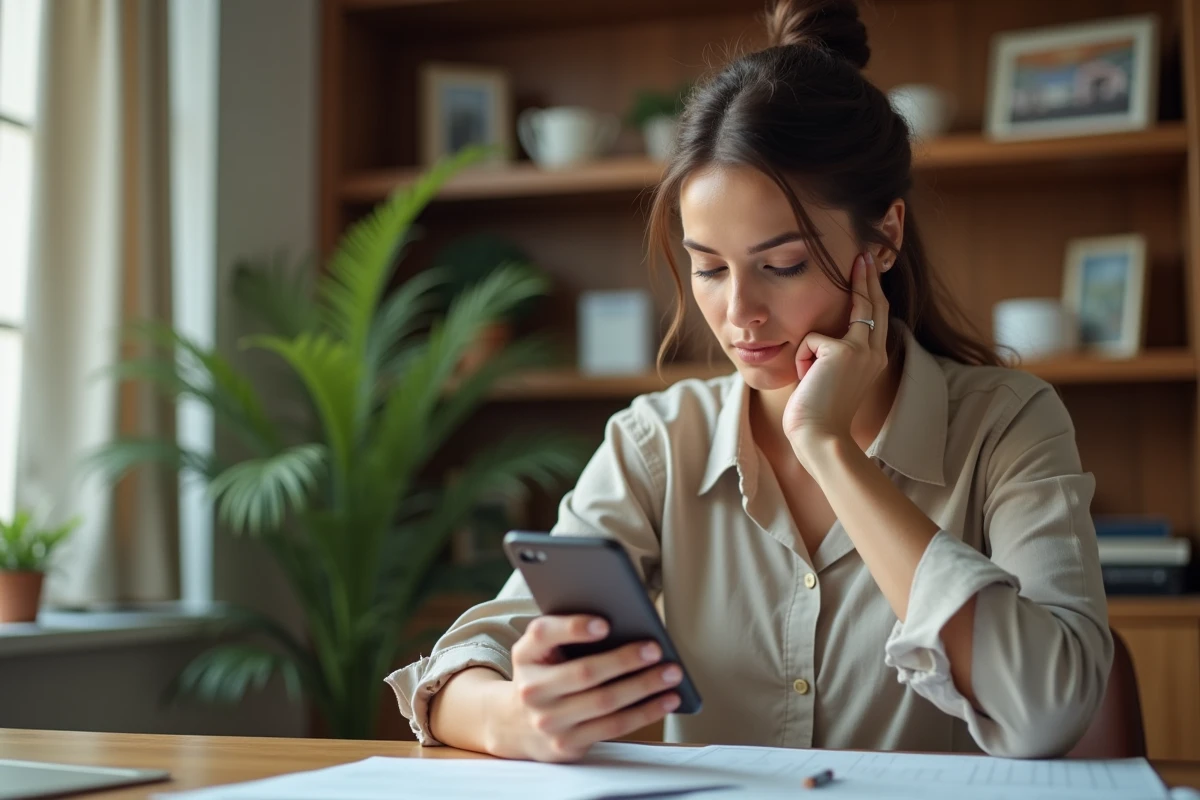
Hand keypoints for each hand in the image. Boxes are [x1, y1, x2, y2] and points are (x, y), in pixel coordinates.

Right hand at [496, 614, 682, 761]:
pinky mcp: (567, 744)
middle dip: (625, 660)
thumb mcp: (540, 650)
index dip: (573, 628)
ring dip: (644, 687)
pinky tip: (666, 700)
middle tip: (655, 649)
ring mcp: (548, 721)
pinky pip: (614, 727)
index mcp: (525, 655)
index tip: (605, 624)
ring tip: (671, 674)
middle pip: (585, 673)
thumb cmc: (543, 674)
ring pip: (605, 702)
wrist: (516, 725)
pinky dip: (645, 712)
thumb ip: (566, 633)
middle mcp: (532, 689)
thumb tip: (623, 623)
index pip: (543, 634)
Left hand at [782, 252, 888, 459]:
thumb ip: (831, 354)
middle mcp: (874, 351)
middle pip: (872, 304)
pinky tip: (806, 380)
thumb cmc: (817, 412)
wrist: (820, 436)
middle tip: (862, 254)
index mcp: (874, 358)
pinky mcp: (841, 350)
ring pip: (842, 318)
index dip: (871, 291)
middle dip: (866, 277)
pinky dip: (800, 360)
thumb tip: (818, 338)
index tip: (866, 268)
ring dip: (812, 351)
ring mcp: (861, 349)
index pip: (875, 316)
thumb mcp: (829, 377)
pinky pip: (809, 339)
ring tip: (809, 381)